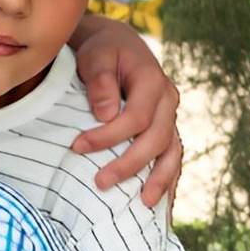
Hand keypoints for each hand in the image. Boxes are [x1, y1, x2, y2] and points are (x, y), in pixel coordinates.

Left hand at [68, 15, 181, 205]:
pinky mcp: (165, 128)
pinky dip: (168, 179)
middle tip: (100, 182)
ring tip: (143, 204)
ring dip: (160, 179)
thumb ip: (100, 80)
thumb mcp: (96, 55)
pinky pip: (172, 157)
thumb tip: (106, 113)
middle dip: (130, 164)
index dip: (108, 136)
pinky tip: (159, 202)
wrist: (117, 46)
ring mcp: (170, 117)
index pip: (137, 117)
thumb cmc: (101, 51)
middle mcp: (169, 101)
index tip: (77, 147)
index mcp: (153, 82)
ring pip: (172, 152)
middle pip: (157, 139)